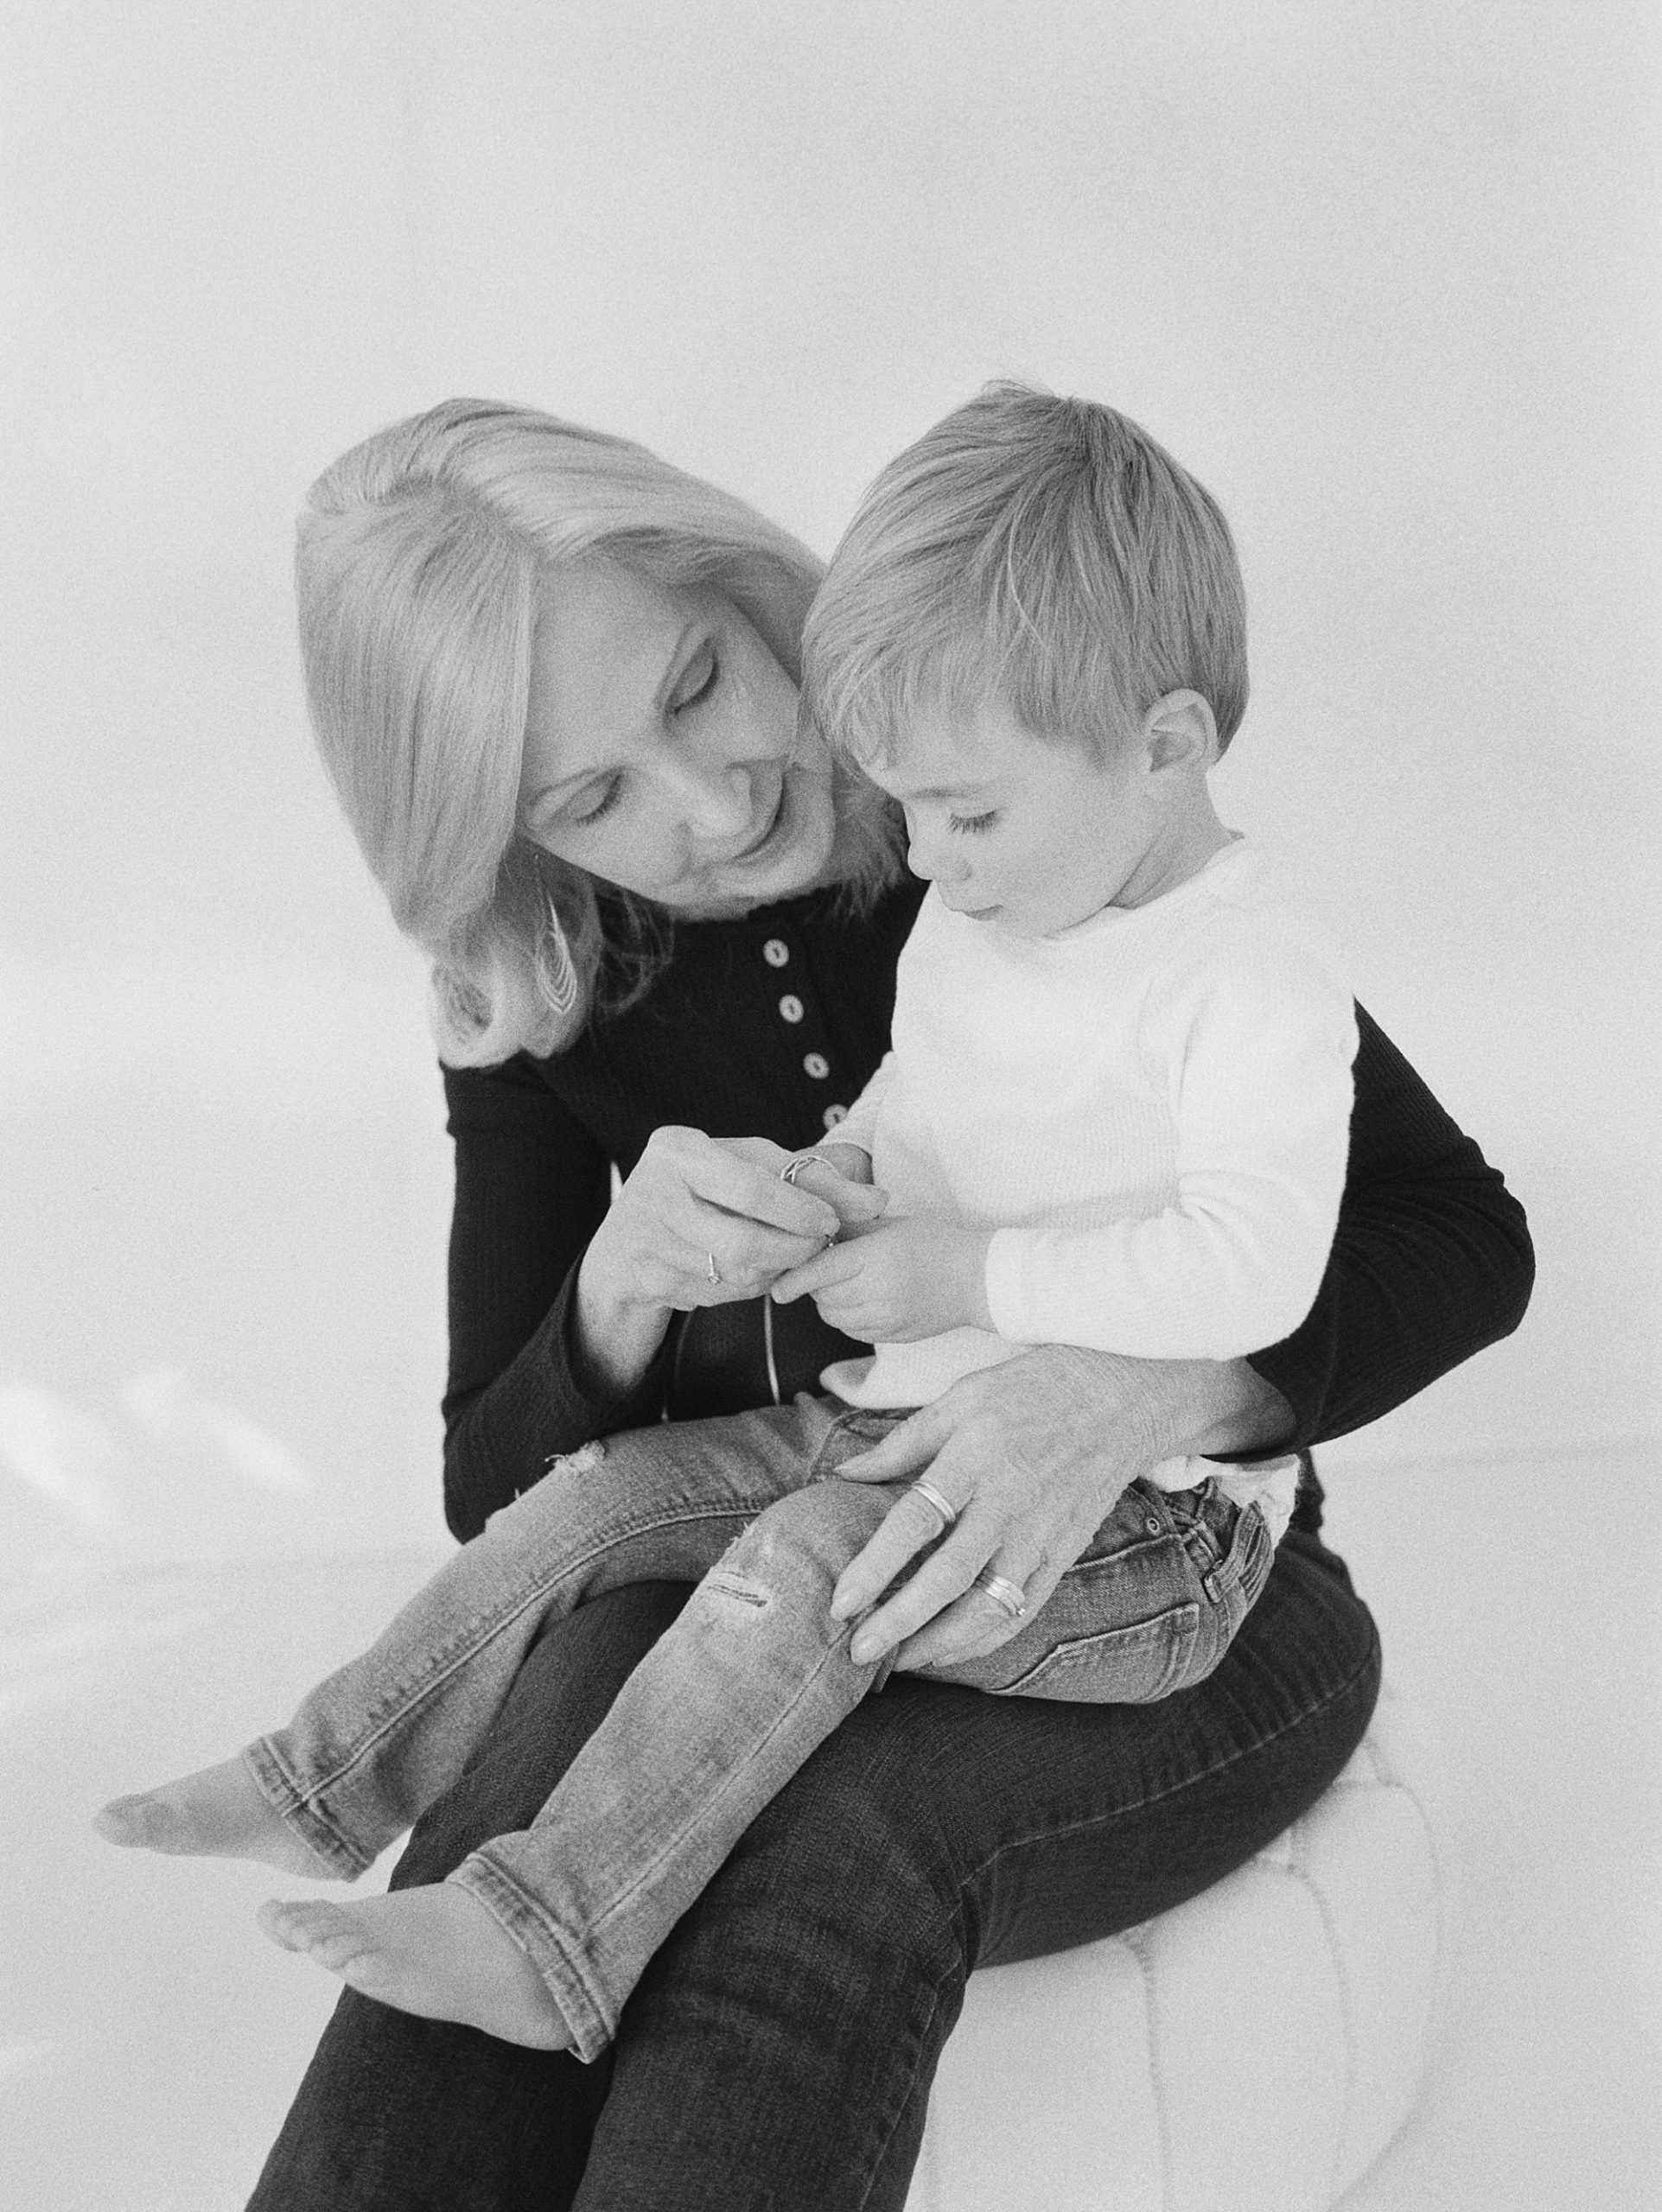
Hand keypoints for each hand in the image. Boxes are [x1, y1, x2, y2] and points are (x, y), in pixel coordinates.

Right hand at [575, 1127, 886, 1390]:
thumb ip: (813, 1181)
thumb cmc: (703, 1188)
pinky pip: (718, 1293)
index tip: (829, 1221)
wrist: (625, 1238)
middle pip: (742, 1242)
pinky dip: (748, 1286)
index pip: (750, 1187)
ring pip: (734, 1274)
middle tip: (815, 1246)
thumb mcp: (748, 1166)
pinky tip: (753, 1270)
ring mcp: (646, 1241)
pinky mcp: (648, 1280)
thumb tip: (880, 1202)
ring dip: (774, 1271)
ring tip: (786, 1255)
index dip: (798, 1210)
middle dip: (792, 1251)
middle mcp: (653, 1193)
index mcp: (678, 1151)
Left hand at [770, 1217, 992, 1340]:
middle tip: (826, 1268)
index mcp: (877, 1258)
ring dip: (829, 1303)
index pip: (821, 1273)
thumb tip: (809, 1235)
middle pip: (823, 1297)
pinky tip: (862, 1301)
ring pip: (834, 1318)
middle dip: (815, 1285)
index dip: (793, 1281)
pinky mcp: (893, 1336)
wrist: (979, 1278)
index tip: (776, 1288)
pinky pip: (852, 1331)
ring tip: (846, 1284)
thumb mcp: (891, 1225)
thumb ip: (849, 1231)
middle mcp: (879, 1292)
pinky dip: (847, 1318)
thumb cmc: (935, 1243)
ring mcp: (887, 1318)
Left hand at [824, 1346, 1291, 1672]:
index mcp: (975, 1454)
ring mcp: (1042, 1533)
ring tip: (900, 1661)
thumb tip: (843, 1473)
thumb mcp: (963, 1397)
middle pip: (948, 1577)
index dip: (875, 1566)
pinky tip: (950, 1649)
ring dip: (941, 1643)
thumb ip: (903, 1441)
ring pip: (989, 1607)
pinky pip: (1023, 1610)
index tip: (841, 1603)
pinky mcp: (1064, 1554)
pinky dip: (985, 1639)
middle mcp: (1009, 1501)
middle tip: (857, 1652)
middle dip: (899, 1622)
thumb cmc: (1033, 1390)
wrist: (1122, 1398)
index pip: (916, 1520)